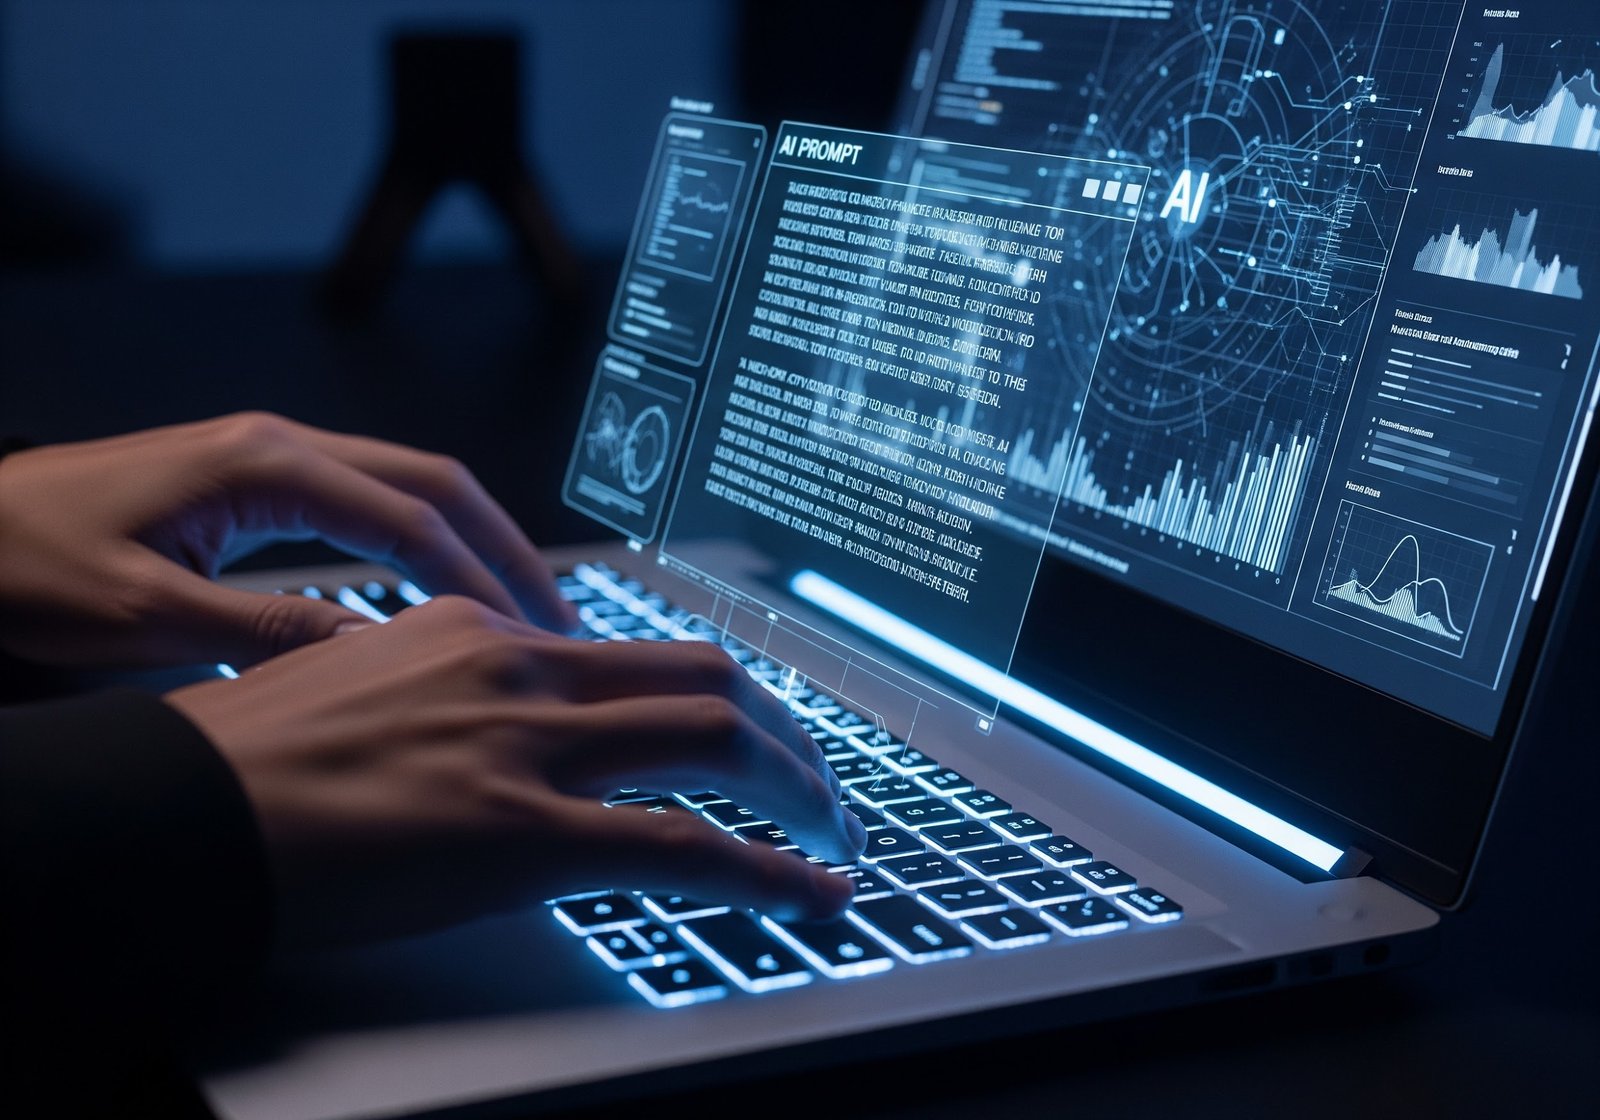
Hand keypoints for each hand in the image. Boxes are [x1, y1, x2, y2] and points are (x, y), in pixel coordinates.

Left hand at [0, 412, 576, 667]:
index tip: (526, 638)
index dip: (479, 582)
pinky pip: (370, 500)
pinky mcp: (258, 479)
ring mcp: (272, 455)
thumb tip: (379, 659)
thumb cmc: (29, 564)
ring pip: (409, 485)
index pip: (409, 521)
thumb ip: (270, 634)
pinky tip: (444, 585)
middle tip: (557, 615)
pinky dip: (425, 540)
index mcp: (263, 466)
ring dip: (473, 540)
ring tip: (521, 604)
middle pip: (433, 483)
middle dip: (505, 547)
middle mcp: (280, 444)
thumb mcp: (146, 616)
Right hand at [165, 597, 867, 946]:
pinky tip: (805, 891)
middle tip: (816, 778)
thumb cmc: (248, 759)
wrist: (175, 808)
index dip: (710, 693)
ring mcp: (526, 746)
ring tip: (833, 830)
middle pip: (704, 677)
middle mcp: (520, 668)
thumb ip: (453, 694)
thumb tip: (510, 727)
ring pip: (716, 740)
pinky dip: (764, 869)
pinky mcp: (520, 832)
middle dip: (783, 730)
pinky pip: (680, 845)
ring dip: (796, 787)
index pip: (635, 649)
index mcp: (480, 629)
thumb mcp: (365, 685)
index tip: (745, 725)